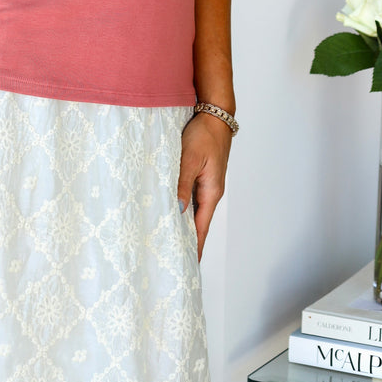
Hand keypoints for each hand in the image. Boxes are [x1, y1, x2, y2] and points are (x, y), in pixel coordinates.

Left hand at [177, 113, 231, 259]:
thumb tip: (176, 210)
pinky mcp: (200, 175)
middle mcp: (210, 192)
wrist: (214, 115)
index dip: (194, 247)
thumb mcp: (189, 159)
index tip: (186, 265)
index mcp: (211, 192)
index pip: (201, 228)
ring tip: (167, 239)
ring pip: (192, 209)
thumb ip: (182, 184)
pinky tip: (170, 210)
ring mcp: (205, 184)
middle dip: (186, 240)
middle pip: (197, 222)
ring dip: (182, 223)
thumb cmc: (204, 135)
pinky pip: (190, 196)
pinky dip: (180, 206)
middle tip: (171, 257)